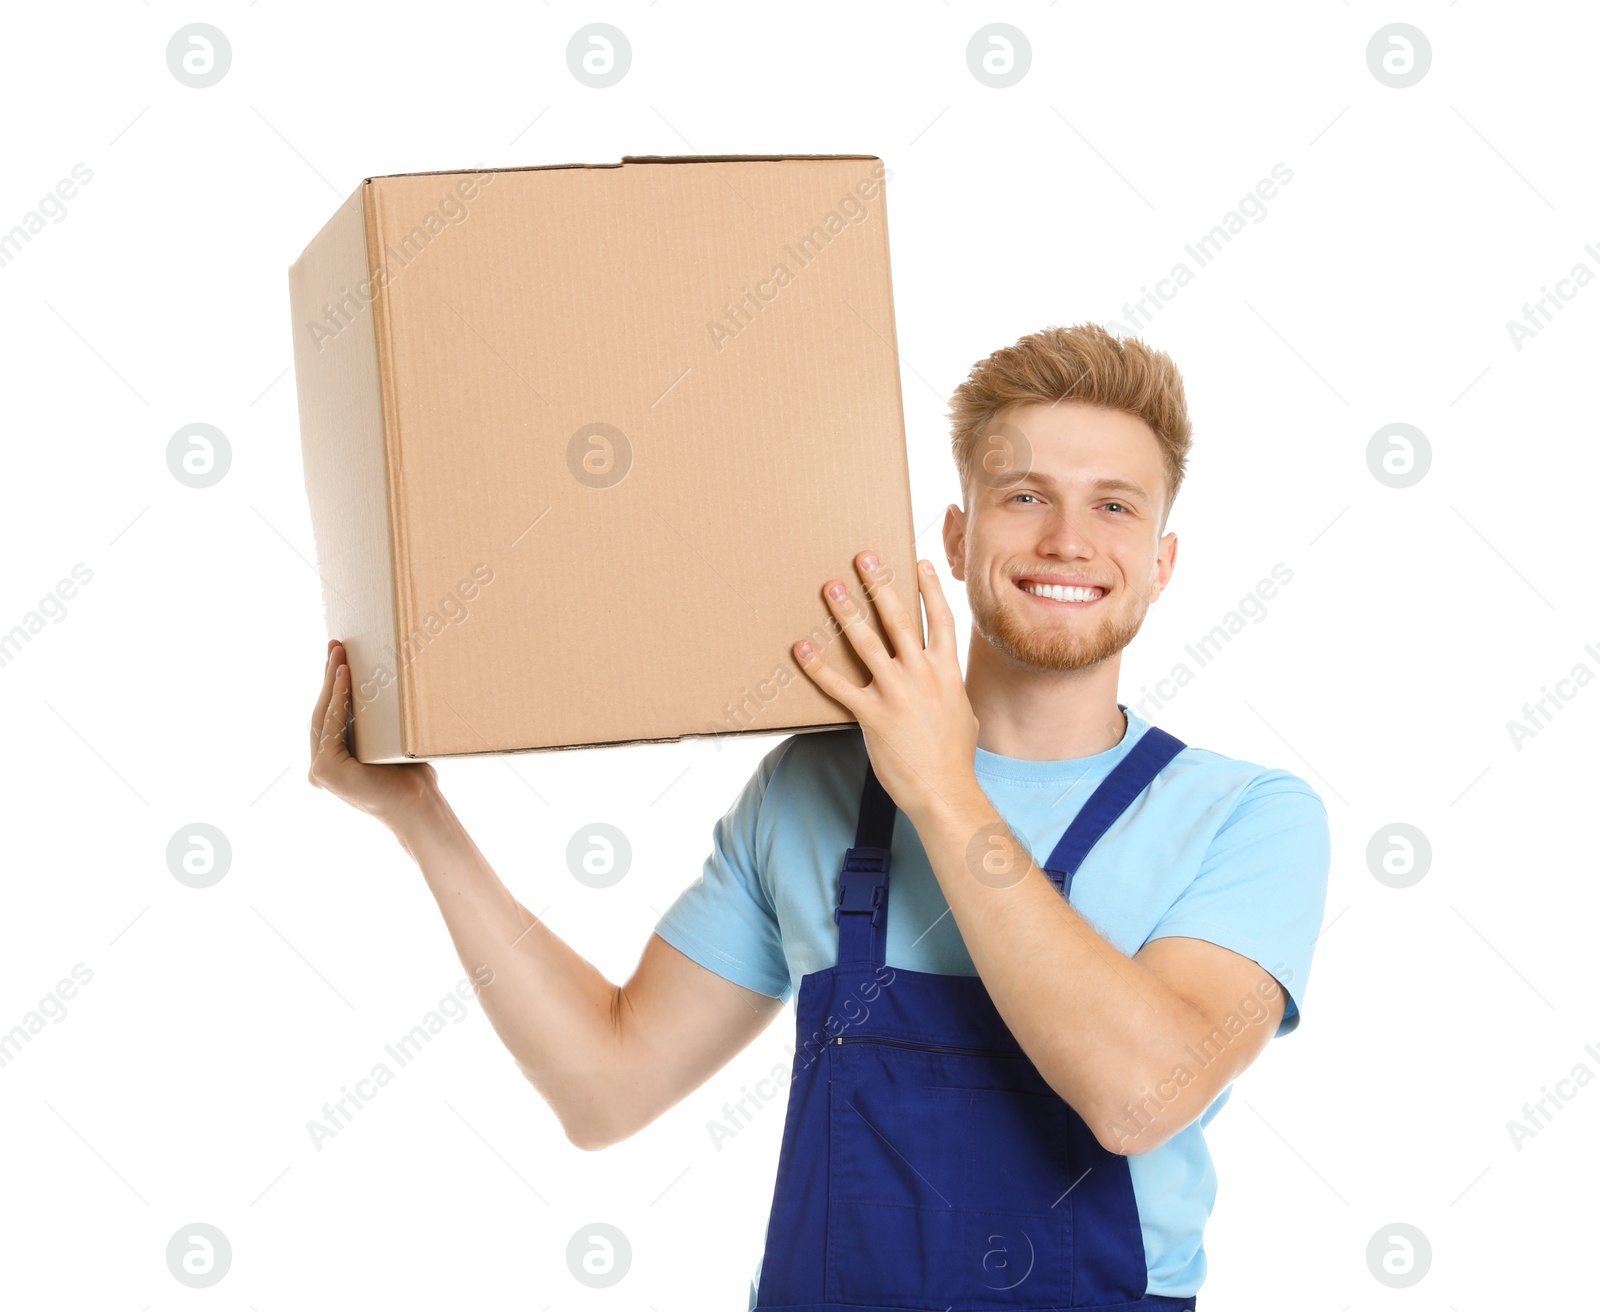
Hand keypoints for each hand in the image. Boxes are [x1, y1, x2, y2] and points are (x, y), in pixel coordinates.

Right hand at [308, 639, 438, 825]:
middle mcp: (322, 765)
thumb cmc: (413, 776)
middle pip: (325, 711)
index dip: (333, 684)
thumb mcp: (390, 741)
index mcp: (335, 760)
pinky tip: (344, 676)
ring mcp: (320, 769)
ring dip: (332, 681)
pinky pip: (331, 726)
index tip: (338, 655)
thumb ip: (378, 723)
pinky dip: (338, 699)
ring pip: (325, 715)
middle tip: (335, 644)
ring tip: (339, 653)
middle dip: (329, 675)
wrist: (419, 804)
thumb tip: (388, 684)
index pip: (332, 716)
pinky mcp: (324, 770)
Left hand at [792, 552, 979, 824]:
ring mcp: (897, 693)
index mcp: (946, 672)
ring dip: (847, 612)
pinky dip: (817, 666)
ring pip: (867, 642)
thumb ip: (952, 691)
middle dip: (880, 584)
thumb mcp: (963, 714)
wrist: (945, 791)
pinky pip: (839, 685)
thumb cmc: (954, 758)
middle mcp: (922, 675)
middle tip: (864, 557)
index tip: (921, 562)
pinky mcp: (873, 715)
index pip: (941, 619)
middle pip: (899, 618)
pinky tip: (801, 648)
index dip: (931, 588)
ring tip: (831, 587)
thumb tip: (949, 685)